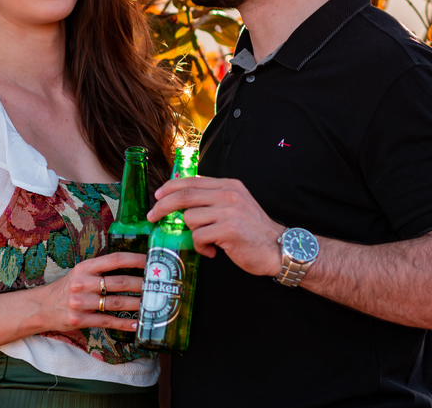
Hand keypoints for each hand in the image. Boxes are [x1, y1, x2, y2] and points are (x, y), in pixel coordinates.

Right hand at [35, 252, 144, 333]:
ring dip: (136, 304)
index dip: (134, 259)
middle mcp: (82, 283)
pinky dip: (123, 323)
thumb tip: (131, 267)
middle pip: (118, 282)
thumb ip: (101, 270)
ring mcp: (80, 303)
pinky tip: (136, 324)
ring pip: (115, 303)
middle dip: (141, 284)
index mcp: (84, 267)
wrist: (42, 307)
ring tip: (152, 304)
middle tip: (157, 285)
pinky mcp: (79, 320)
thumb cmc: (67, 288)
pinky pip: (107, 321)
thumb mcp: (80, 273)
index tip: (150, 260)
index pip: (114, 260)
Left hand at [147, 176, 283, 277]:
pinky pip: (199, 236)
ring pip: (190, 218)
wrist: (278, 249)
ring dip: (193, 234)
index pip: (192, 180)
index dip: (170, 187)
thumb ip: (214, 199)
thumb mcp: (236, 205)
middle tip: (153, 217)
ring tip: (207, 242)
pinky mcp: (228, 229)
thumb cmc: (253, 230)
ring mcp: (229, 211)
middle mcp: (229, 194)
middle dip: (163, 206)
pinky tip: (213, 250)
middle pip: (185, 195)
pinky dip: (201, 246)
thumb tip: (182, 199)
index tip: (158, 197)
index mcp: (229, 185)